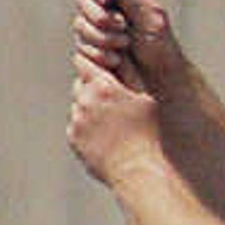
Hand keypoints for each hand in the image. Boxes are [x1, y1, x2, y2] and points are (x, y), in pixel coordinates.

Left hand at [67, 47, 160, 183]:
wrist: (140, 172)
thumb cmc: (150, 134)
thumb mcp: (146, 99)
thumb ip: (130, 72)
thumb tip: (121, 52)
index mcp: (103, 88)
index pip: (85, 61)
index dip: (96, 63)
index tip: (105, 66)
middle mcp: (84, 102)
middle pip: (81, 84)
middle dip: (93, 87)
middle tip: (113, 97)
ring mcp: (77, 122)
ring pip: (79, 106)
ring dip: (91, 108)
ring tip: (115, 122)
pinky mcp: (74, 139)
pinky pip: (78, 126)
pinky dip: (89, 128)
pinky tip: (110, 137)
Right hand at [72, 0, 197, 98]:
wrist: (160, 82)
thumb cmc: (162, 50)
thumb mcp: (153, 24)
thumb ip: (134, 2)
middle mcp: (104, 11)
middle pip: (82, 1)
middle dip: (100, 16)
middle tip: (121, 27)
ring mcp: (94, 31)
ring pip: (80, 26)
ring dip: (102, 38)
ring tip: (125, 46)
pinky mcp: (90, 52)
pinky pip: (82, 49)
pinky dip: (99, 54)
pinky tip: (116, 61)